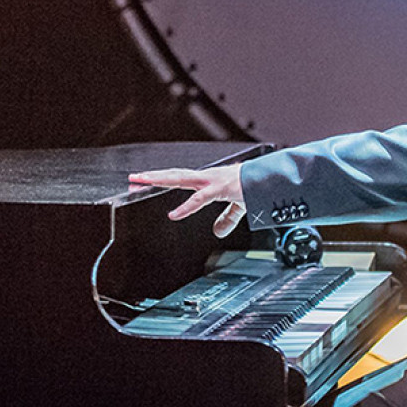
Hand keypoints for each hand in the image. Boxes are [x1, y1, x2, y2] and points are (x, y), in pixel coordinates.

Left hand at [128, 162, 245, 237]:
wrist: (272, 179)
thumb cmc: (256, 187)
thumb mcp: (239, 206)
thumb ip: (227, 218)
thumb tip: (217, 231)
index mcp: (209, 179)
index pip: (181, 178)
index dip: (163, 180)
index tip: (146, 182)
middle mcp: (207, 177)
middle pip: (174, 175)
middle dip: (153, 176)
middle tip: (133, 178)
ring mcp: (213, 180)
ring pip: (181, 178)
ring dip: (160, 179)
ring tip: (142, 180)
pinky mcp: (221, 188)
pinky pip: (201, 198)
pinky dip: (187, 207)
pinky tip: (175, 214)